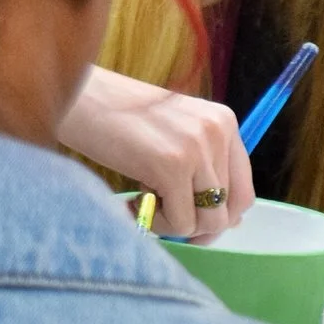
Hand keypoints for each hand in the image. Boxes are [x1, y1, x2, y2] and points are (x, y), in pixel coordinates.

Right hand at [57, 66, 255, 239]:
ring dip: (176, 226)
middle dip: (200, 227)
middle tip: (167, 222)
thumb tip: (228, 222)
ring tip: (145, 205)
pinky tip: (132, 203)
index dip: (222, 216)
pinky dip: (157, 225)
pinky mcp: (171, 165)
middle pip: (231, 209)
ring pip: (209, 220)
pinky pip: (180, 221)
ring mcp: (197, 148)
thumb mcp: (175, 134)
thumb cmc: (119, 119)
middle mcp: (218, 132)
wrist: (79, 96)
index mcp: (224, 122)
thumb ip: (203, 168)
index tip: (193, 222)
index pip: (245, 189)